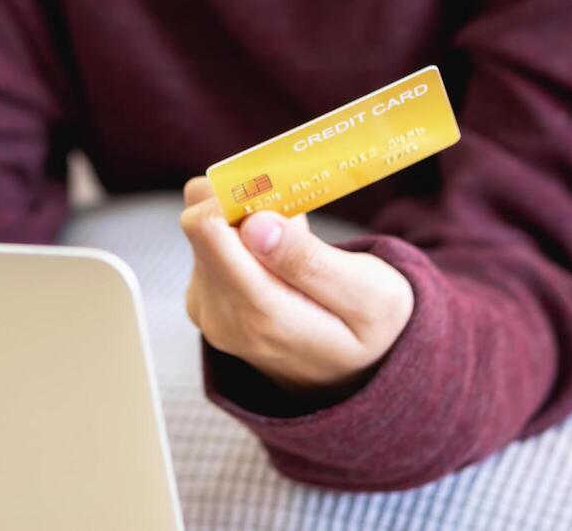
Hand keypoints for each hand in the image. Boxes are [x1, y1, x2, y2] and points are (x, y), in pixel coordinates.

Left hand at [180, 176, 413, 392]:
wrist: (353, 377)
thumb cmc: (371, 330)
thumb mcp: (370, 296)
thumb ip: (309, 261)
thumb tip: (254, 225)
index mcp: (258, 315)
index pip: (208, 228)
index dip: (239, 194)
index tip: (280, 194)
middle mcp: (219, 315)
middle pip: (201, 222)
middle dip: (246, 204)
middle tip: (298, 221)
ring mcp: (206, 309)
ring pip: (203, 227)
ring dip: (246, 221)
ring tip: (294, 248)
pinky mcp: (202, 297)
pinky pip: (206, 242)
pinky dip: (241, 236)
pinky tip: (277, 259)